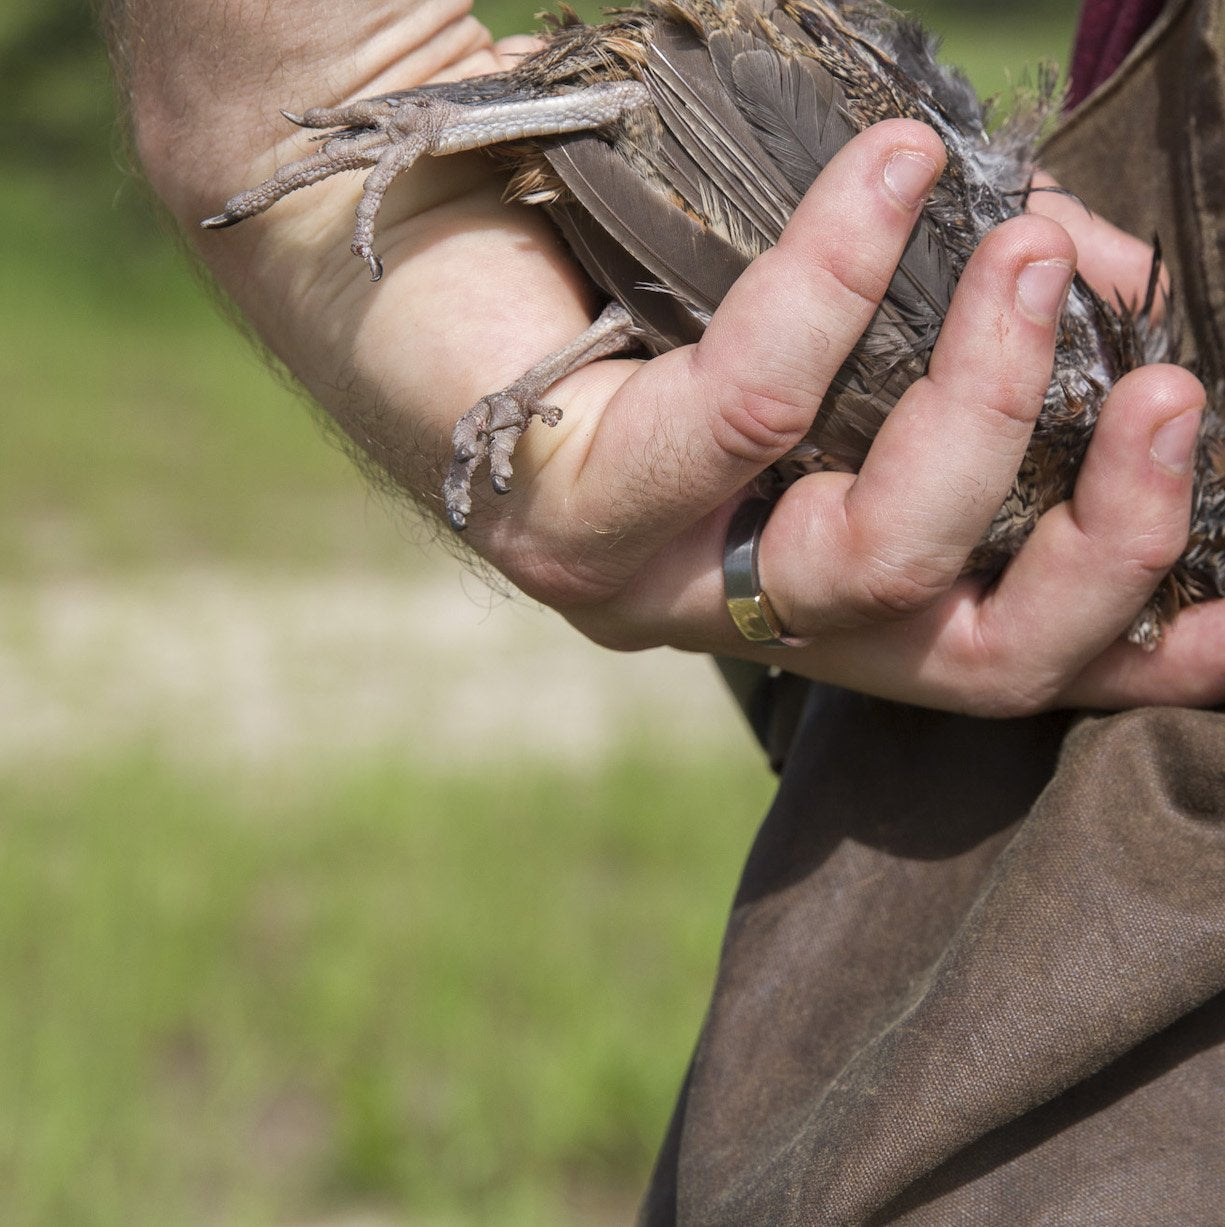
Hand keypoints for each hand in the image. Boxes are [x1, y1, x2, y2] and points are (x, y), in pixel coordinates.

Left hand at [124, 1, 1224, 715]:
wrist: (403, 223)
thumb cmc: (626, 262)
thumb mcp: (835, 312)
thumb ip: (967, 332)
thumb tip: (1115, 300)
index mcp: (806, 586)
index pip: (992, 653)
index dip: (1134, 645)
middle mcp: (735, 614)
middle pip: (959, 650)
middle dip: (1095, 535)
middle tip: (1175, 392)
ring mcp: (647, 581)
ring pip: (867, 560)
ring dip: (988, 404)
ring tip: (1036, 259)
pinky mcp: (566, 507)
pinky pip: (742, 412)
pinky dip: (838, 288)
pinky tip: (893, 168)